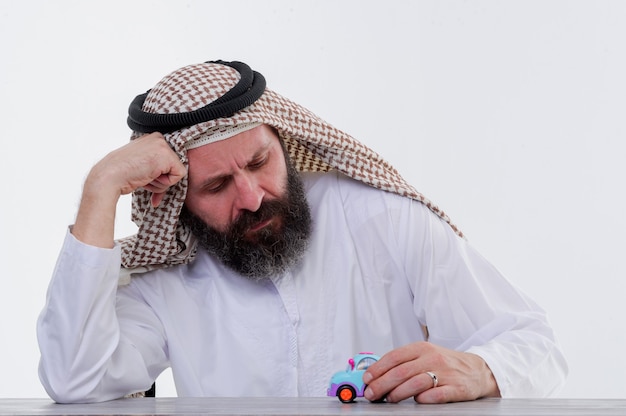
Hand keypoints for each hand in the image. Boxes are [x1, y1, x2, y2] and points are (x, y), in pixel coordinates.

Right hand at [72, 133, 186, 247]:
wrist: (109, 177)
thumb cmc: (121, 174)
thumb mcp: (140, 163)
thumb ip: (154, 165)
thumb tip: (167, 176)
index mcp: (152, 138)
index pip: (168, 161)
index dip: (159, 175)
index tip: (146, 178)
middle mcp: (158, 138)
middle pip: (173, 166)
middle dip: (161, 179)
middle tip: (144, 178)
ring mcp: (162, 145)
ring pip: (176, 172)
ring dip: (161, 182)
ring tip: (143, 177)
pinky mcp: (166, 155)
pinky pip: (179, 175)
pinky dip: (166, 183)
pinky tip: (149, 177)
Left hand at [362, 342, 499, 402]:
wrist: (477, 370)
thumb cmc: (445, 363)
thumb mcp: (424, 355)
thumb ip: (404, 362)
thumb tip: (377, 374)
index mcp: (421, 348)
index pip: (394, 357)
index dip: (377, 369)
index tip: (367, 379)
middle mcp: (432, 358)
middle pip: (401, 371)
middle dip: (382, 384)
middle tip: (371, 393)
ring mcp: (444, 373)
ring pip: (415, 383)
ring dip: (398, 393)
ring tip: (388, 399)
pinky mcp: (456, 388)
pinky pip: (436, 395)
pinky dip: (423, 399)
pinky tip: (416, 401)